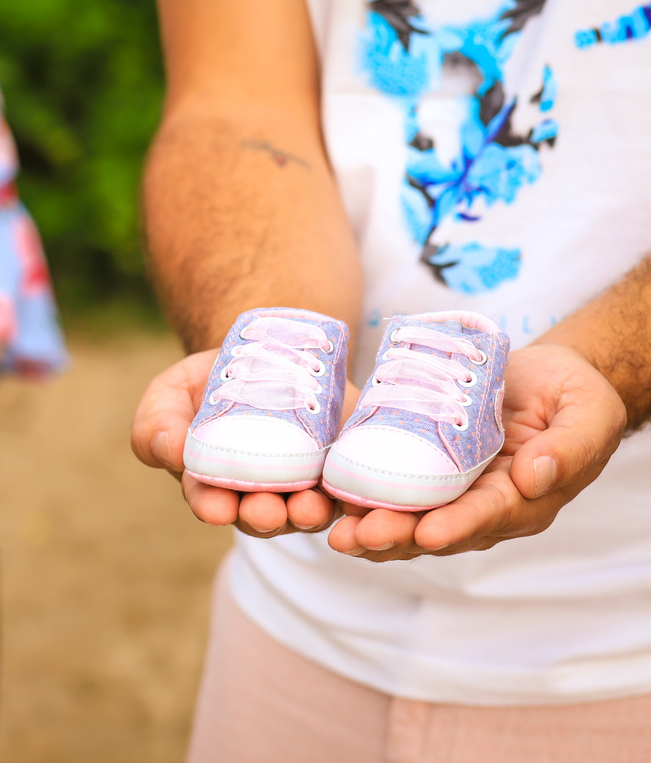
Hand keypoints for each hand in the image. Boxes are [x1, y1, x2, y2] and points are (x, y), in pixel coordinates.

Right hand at [131, 349, 346, 536]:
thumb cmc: (210, 379)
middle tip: (265, 510)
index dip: (212, 507)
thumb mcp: (171, 391)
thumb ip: (156, 422)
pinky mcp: (337, 467)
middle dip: (262, 518)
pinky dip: (347, 494)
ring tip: (307, 506)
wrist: (269, 352)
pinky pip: (346, 490)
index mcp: (210, 482)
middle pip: (259, 517)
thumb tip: (170, 450)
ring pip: (304, 512)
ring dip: (306, 514)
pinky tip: (348, 488)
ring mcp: (299, 484)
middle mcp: (256, 493)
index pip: (208, 501)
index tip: (216, 508)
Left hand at [326, 343, 626, 560]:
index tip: (428, 533)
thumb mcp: (588, 413)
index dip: (457, 526)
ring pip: (406, 519)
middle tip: (355, 538)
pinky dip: (359, 498)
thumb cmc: (573, 395)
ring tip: (334, 532)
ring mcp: (449, 492)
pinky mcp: (423, 469)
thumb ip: (570, 447)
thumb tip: (534, 477)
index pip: (487, 517)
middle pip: (435, 528)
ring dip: (368, 528)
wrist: (544, 376)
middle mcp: (481, 506)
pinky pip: (389, 489)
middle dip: (395, 535)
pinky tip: (326, 501)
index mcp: (524, 500)